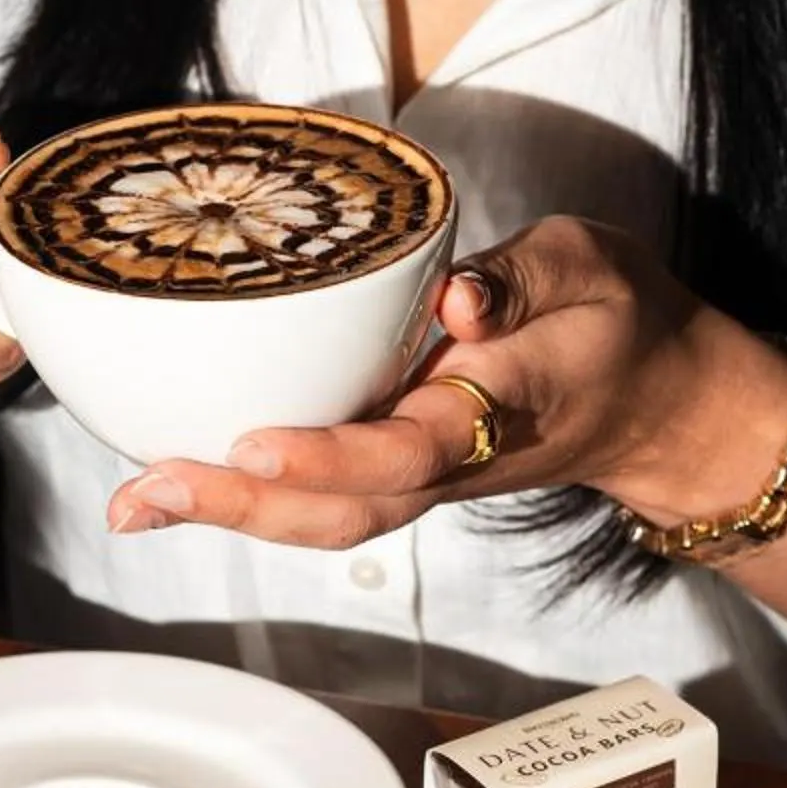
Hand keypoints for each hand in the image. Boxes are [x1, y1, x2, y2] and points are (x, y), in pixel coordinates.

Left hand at [103, 215, 786, 546]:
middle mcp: (448, 461)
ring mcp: (418, 479)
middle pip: (341, 508)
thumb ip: (522, 279)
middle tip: (147, 489)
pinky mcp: (394, 474)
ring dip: (226, 515)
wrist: (653, 402)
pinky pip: (316, 502)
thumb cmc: (613, 319)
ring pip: (320, 519)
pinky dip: (243, 502)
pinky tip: (169, 488)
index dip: (331, 455)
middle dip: (242, 506)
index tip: (256, 443)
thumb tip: (455, 300)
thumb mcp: (590, 268)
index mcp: (498, 409)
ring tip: (133, 504)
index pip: (407, 448)